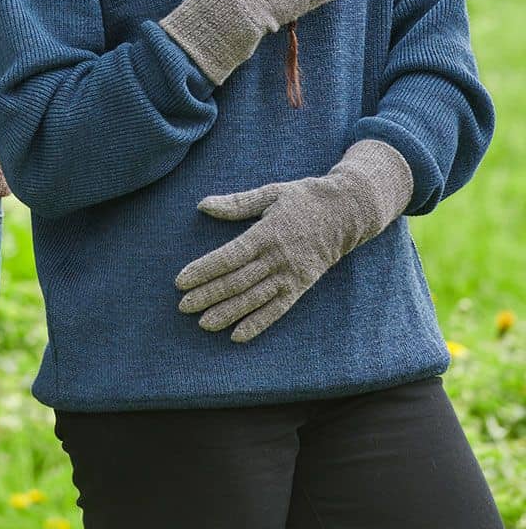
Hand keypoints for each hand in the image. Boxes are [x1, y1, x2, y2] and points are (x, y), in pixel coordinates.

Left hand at [175, 140, 412, 341]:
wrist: (346, 213)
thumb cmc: (303, 198)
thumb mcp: (270, 193)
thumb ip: (237, 203)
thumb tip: (203, 206)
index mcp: (267, 233)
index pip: (229, 256)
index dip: (204, 270)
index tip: (181, 281)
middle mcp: (278, 258)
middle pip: (238, 281)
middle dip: (208, 295)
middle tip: (183, 307)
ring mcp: (291, 275)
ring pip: (254, 299)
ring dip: (227, 313)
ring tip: (203, 324)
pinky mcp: (301, 287)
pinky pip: (277, 310)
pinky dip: (257, 324)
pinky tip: (237, 336)